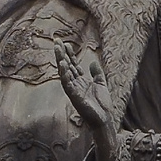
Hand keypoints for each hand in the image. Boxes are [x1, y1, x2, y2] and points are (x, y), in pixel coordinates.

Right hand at [55, 41, 116, 160]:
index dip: (69, 54)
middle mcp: (75, 84)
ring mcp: (74, 90)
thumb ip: (97, 73)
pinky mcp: (74, 97)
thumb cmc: (102, 105)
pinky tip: (63, 65)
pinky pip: (67, 84)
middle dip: (62, 54)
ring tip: (58, 49)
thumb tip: (92, 62)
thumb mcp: (101, 84)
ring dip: (61, 61)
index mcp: (81, 81)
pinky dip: (65, 75)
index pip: (73, 64)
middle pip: (67, 66)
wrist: (104, 119)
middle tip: (57, 41)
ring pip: (65, 73)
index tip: (65, 43)